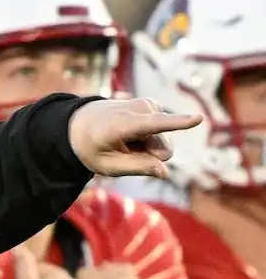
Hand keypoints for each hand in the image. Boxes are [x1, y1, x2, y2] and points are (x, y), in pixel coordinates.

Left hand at [68, 97, 201, 177]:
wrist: (80, 122)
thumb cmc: (92, 146)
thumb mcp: (107, 165)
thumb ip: (137, 168)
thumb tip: (166, 173)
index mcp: (124, 124)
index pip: (155, 124)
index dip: (177, 122)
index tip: (198, 118)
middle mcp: (139, 109)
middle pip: (163, 150)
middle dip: (148, 156)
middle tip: (123, 150)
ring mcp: (148, 105)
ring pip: (164, 143)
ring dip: (146, 147)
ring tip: (124, 140)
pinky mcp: (153, 105)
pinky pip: (162, 134)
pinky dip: (147, 139)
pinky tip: (130, 134)